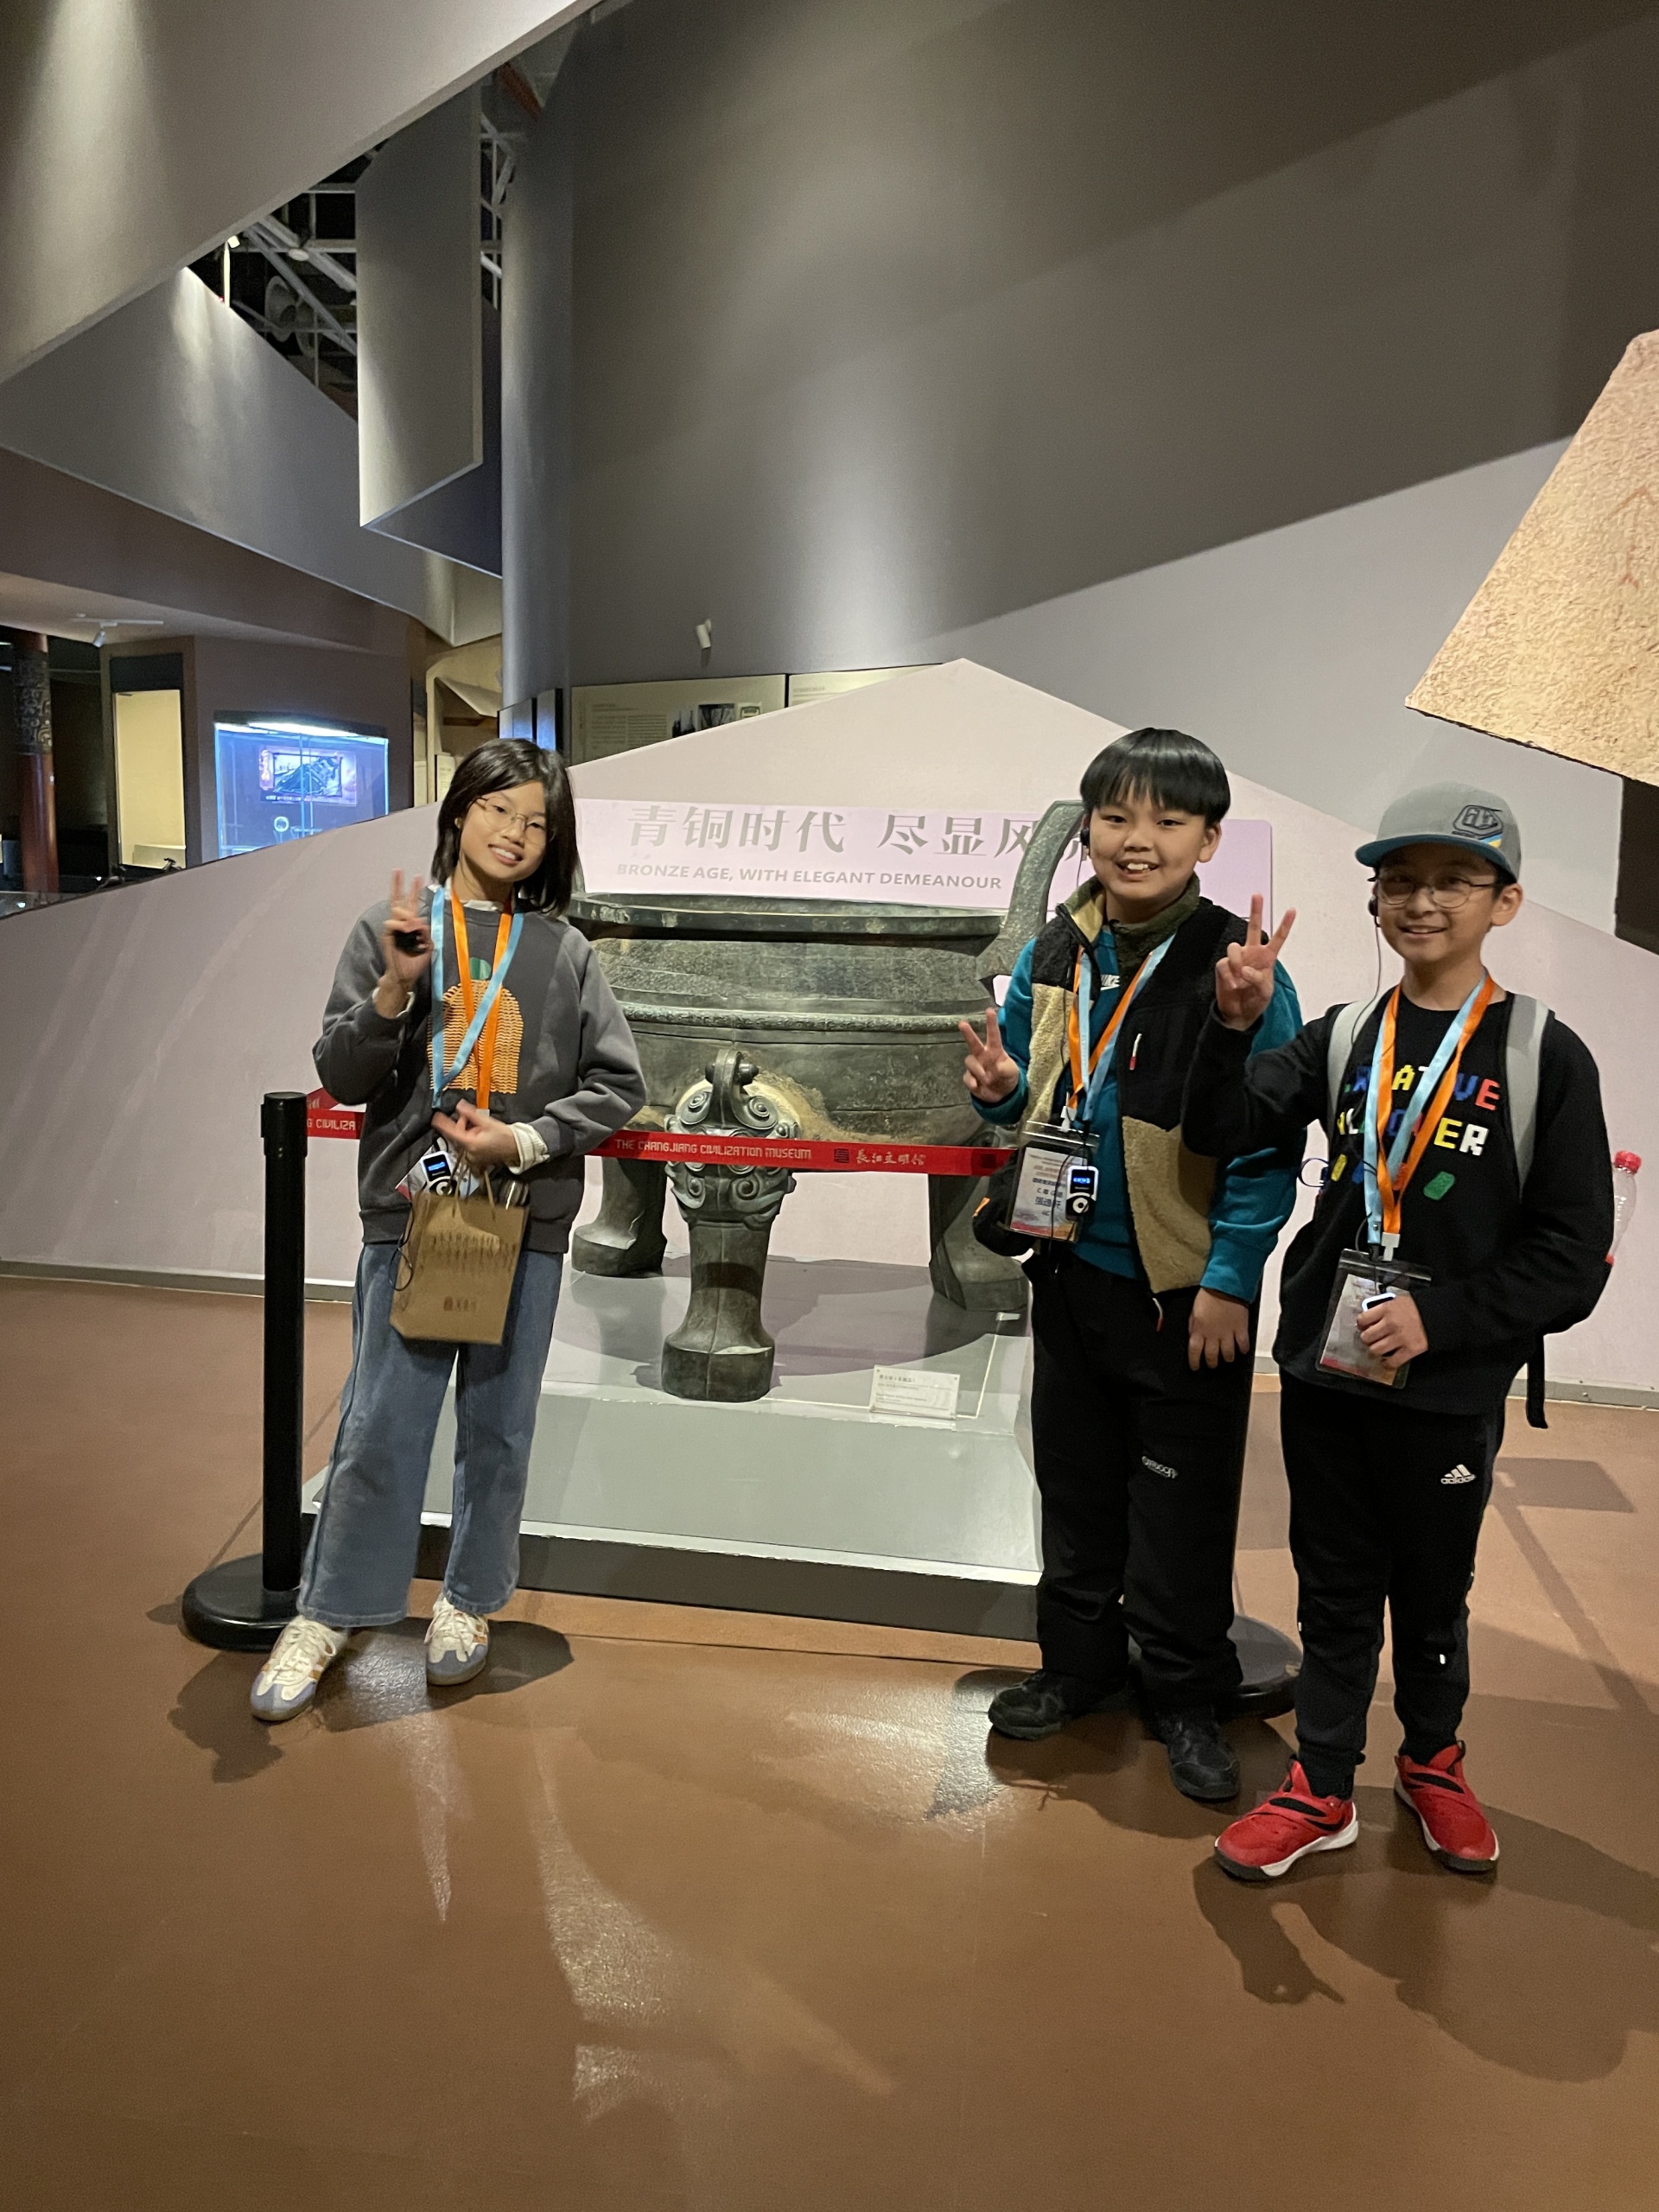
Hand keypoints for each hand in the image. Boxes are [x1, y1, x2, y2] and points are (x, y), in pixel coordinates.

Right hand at [376, 870, 432, 1014]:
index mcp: (411, 923)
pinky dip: (401, 925)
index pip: (411, 903)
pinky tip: (407, 930)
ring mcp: (393, 928)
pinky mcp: (387, 934)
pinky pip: (392, 923)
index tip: (417, 876)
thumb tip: (419, 921)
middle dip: (399, 884)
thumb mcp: (428, 945)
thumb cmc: (416, 960)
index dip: (414, 890)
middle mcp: (401, 922)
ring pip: (397, 910)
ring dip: (406, 915)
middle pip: (398, 900)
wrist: (404, 974)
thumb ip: (426, 932)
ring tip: (413, 926)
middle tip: (399, 870)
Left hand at [431, 1099, 520, 1170]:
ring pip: (462, 1139)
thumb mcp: (487, 1122)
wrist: (516, 1147)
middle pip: (457, 1135)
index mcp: (470, 1145)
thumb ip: (471, 1114)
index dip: (442, 1124)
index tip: (435, 1117)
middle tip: (468, 1115)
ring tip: (477, 1123)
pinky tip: (478, 1130)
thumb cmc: (505, 1137)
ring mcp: (472, 1156)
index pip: (451, 1133)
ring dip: (466, 1129)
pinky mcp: (475, 1157)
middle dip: (460, 1123)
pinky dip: (469, 1135)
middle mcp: (469, 1153)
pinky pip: (467, 1144)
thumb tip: (459, 1106)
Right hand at [959, 1008, 1019, 1103]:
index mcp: (995, 1051)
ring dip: (978, 1070)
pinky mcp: (969, 1077)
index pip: (993, 1035)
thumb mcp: (1011, 1073)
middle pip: (973, 1043)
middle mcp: (983, 1056)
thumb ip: (1005, 1070)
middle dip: (968, 1033)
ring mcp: (975, 1066)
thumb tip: (995, 1068)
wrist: (1001, 1095)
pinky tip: (979, 1086)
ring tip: (988, 1079)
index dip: (991, 1024)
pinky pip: (967, 1077)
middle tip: (962, 1024)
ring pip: (970, 1062)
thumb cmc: (1007, 1078)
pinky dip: (973, 1082)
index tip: (990, 1011)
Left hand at [1188, 1287, 1252, 1371]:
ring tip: (1227, 1357)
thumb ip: (1193, 1326)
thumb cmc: (1208, 1295)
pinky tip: (1241, 1349)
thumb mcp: (1194, 1311)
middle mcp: (1213, 1335)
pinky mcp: (1241, 1329)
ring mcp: (1228, 1333)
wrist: (1225, 1286)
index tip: (1195, 1367)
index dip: (1194, 1362)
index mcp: (1200, 1330)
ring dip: (1227, 1358)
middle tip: (1212, 1363)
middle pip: (1212, 1356)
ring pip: (1228, 1354)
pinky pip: (1243, 1345)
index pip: (1194, 1352)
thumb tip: (1193, 1337)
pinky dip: (1243, 1349)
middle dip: (1212, 1363)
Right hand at [1216, 895, 1295, 1031]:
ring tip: (1239, 975)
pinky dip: (1228, 976)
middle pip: (1253, 927)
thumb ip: (1259, 979)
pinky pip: (1224, 965)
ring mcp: (1237, 959)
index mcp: (1267, 958)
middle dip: (1255, 911)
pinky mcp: (1223, 967)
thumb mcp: (1265, 992)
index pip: (1278, 938)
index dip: (1285, 925)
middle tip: (1257, 895)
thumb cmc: (1255, 1000)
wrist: (1238, 1013)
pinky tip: (1232, 985)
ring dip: (1236, 960)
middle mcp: (1252, 953)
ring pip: (1234, 946)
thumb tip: (1244, 970)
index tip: (1292, 910)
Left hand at [1355, 1289, 1427, 1366]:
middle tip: (1371, 1339)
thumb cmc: (1418, 1307)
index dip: (1361, 1325)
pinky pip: (1391, 1362)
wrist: (1439, 1315)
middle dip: (1367, 1339)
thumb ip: (1383, 1308)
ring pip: (1375, 1350)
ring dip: (1375, 1351)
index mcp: (1386, 1309)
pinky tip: (1387, 1361)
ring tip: (1379, 1348)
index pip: (1362, 1319)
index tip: (1364, 1327)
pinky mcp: (1410, 1350)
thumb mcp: (1397, 1301)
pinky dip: (1387, 1364)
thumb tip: (1369, 1317)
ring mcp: (1400, 1338)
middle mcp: (1390, 1323)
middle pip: (1366, 1337)